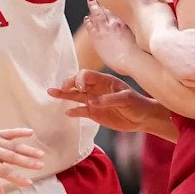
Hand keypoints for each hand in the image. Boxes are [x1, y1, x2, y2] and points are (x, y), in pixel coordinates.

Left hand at [0, 127, 43, 193]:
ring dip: (28, 150)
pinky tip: (31, 132)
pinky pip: (9, 132)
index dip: (17, 178)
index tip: (29, 182)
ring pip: (14, 146)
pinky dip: (20, 132)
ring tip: (41, 154)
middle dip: (28, 163)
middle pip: (13, 158)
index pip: (5, 172)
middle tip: (41, 166)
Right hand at [48, 71, 168, 133]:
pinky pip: (81, 111)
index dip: (80, 78)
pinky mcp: (94, 113)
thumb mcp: (126, 99)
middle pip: (78, 83)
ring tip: (51, 93)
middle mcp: (96, 89)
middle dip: (68, 83)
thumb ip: (108, 99)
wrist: (143, 118)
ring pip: (76, 96)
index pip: (87, 75)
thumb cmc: (137, 104)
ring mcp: (94, 101)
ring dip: (64, 95)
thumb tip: (91, 102)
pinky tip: (67, 112)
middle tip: (61, 88)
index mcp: (105, 81)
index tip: (79, 87)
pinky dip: (74, 111)